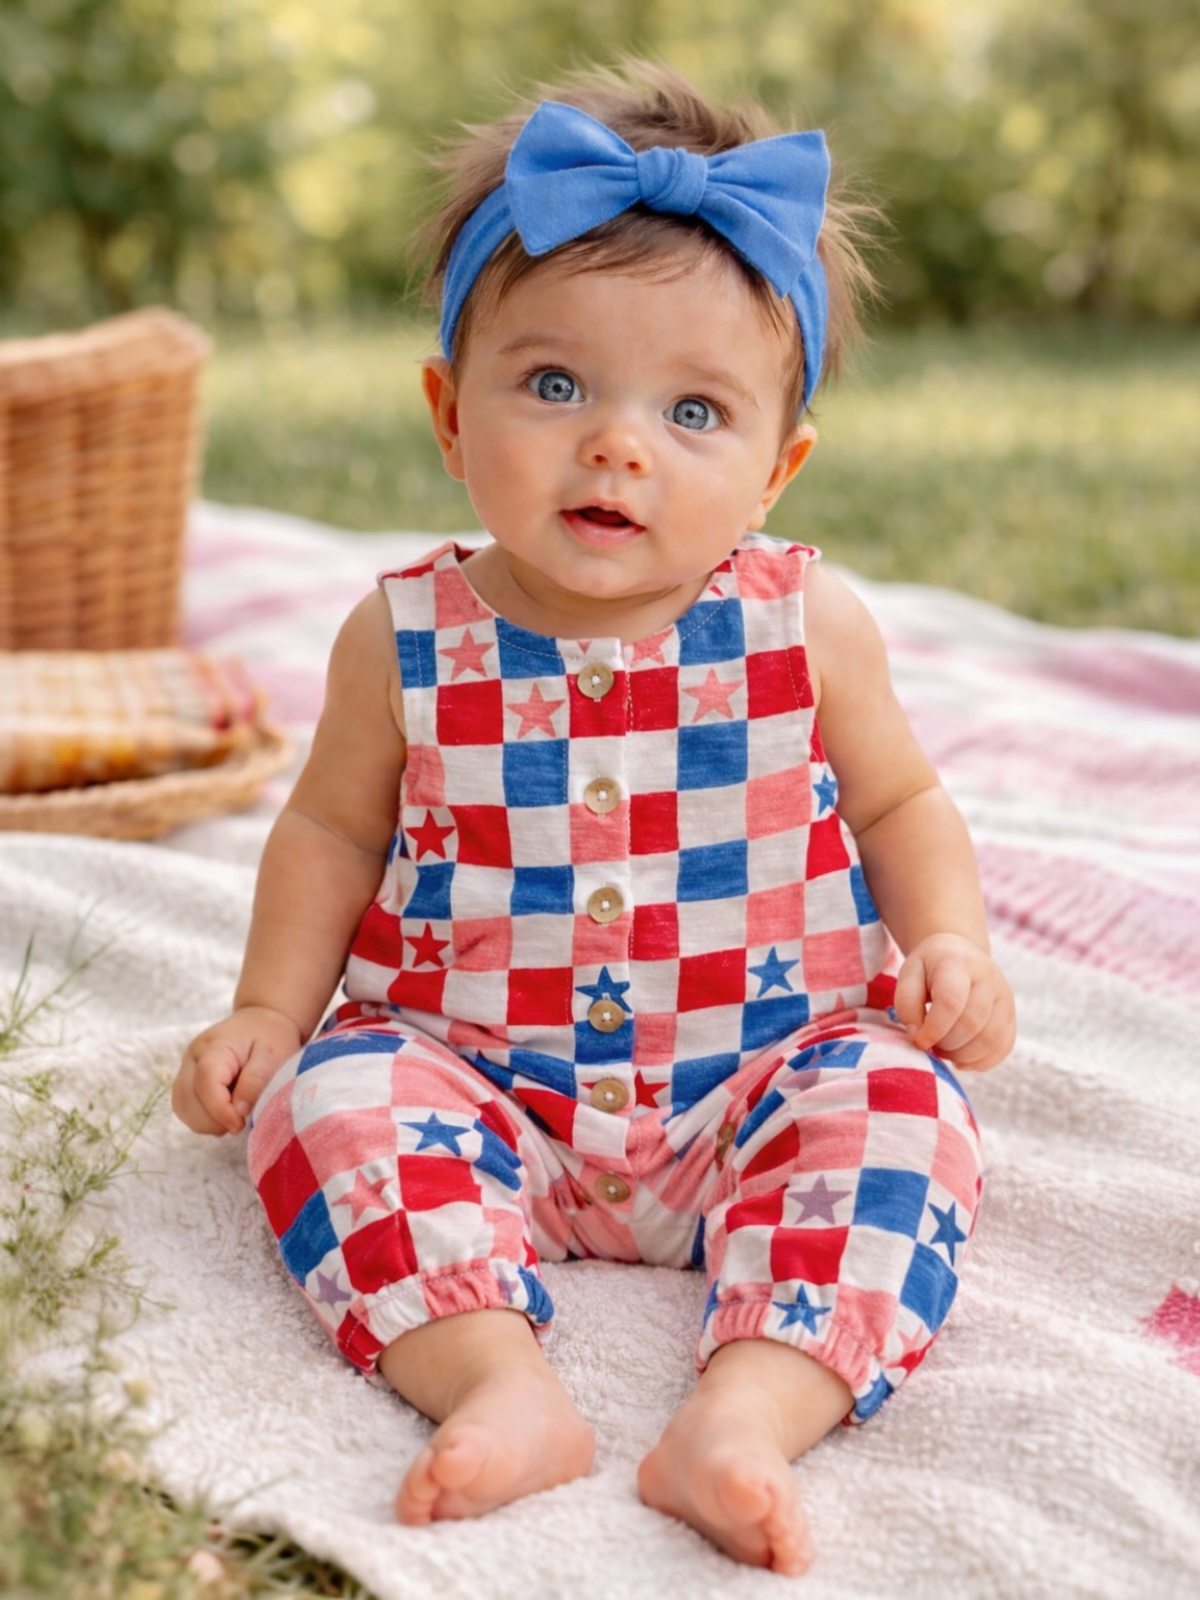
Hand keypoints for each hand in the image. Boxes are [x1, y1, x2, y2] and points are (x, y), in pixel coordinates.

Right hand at [172, 1006, 303, 1135]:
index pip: (205, 1084)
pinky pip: (185, 1108)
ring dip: (206, 1122)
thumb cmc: (270, 1035)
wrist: (261, 1020)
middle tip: (242, 1120)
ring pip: (182, 1108)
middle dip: (213, 1120)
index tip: (240, 1125)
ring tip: (234, 1116)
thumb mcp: (274, 1054)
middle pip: (187, 1100)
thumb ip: (256, 1081)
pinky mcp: (187, 1079)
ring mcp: (186, 1068)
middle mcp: (192, 1057)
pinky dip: (202, 1119)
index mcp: (214, 1047)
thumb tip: (239, 1111)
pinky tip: (224, 1114)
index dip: (220, 1111)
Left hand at [894, 934, 1015, 1071]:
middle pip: (972, 1024)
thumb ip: (907, 1003)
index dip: (933, 1029)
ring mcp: (1005, 998)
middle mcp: (989, 979)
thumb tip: (918, 1036)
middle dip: (946, 1044)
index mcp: (958, 964)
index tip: (918, 1040)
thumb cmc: (930, 967)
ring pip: (990, 1040)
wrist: (959, 953)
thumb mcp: (908, 974)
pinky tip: (960, 1057)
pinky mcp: (1011, 1016)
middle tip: (930, 1043)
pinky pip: (1003, 1048)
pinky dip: (980, 1061)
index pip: (951, 1002)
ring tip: (943, 1049)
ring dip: (962, 1055)